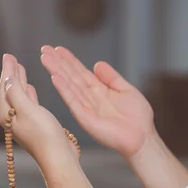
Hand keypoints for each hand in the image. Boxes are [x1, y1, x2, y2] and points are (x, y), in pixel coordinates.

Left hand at [0, 54, 79, 164]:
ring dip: (20, 82)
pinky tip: (31, 89)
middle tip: (11, 59)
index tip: (8, 56)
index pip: (4, 86)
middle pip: (9, 91)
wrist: (58, 157)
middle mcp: (12, 118)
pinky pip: (29, 103)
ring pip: (19, 96)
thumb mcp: (27, 108)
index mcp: (6, 113)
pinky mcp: (36, 125)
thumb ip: (16, 91)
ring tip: (20, 69)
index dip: (7, 70)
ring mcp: (24, 122)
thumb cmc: (44, 134)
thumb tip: (7, 78)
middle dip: (11, 74)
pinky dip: (29, 93)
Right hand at [40, 46, 154, 159]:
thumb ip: (111, 78)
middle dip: (58, 63)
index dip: (69, 60)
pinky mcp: (86, 119)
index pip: (80, 72)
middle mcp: (90, 98)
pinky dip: (64, 90)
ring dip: (57, 72)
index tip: (58, 49)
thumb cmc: (138, 118)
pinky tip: (55, 78)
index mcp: (99, 90)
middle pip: (71, 76)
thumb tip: (97, 63)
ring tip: (46, 59)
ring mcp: (86, 108)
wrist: (142, 138)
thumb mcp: (126, 90)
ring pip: (69, 86)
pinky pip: (73, 102)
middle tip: (45, 49)